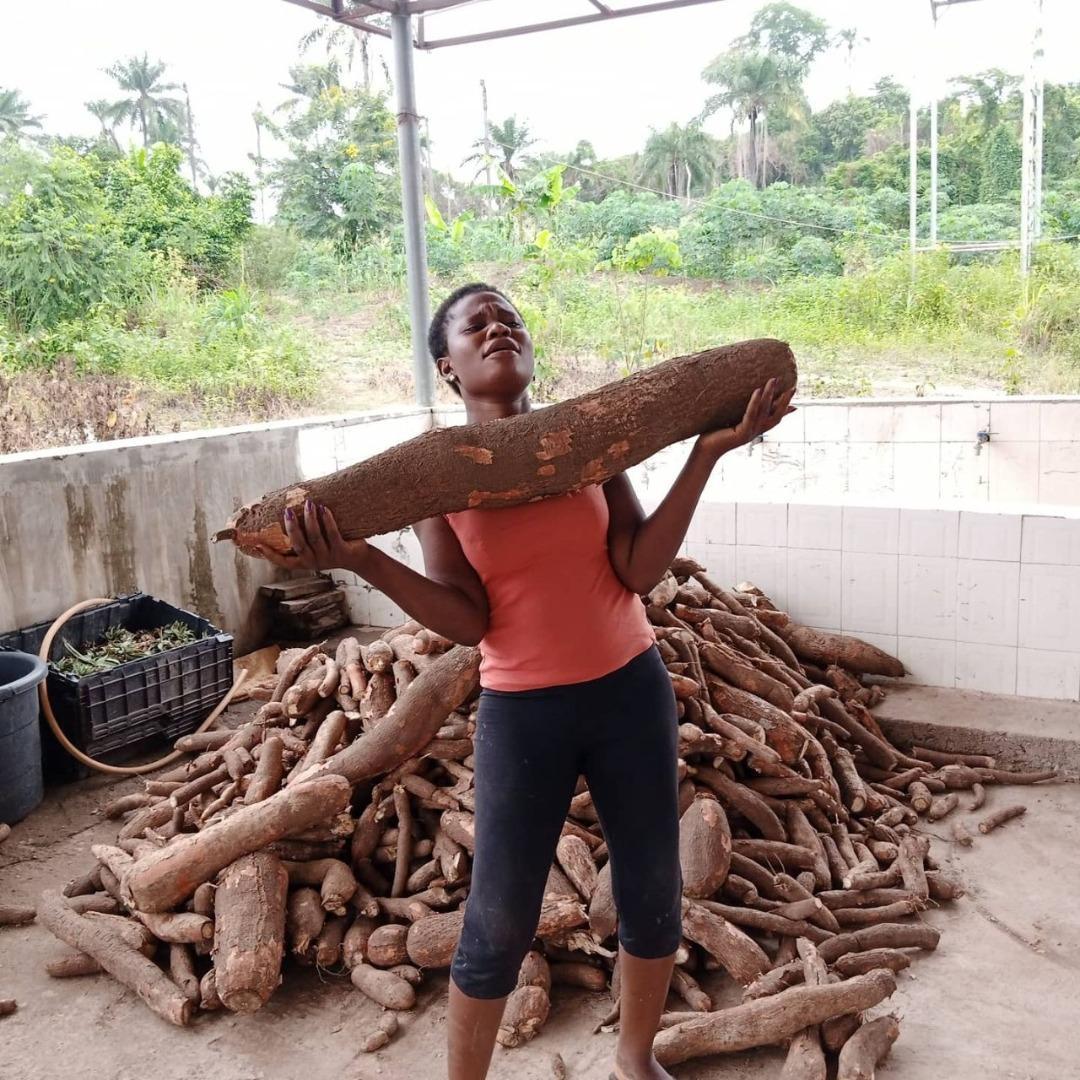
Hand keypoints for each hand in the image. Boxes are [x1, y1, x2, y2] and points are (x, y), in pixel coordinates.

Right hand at [238, 500, 368, 573]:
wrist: (359, 559)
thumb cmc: (333, 547)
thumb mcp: (315, 545)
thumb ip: (302, 536)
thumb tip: (287, 512)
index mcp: (305, 563)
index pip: (283, 562)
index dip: (270, 555)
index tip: (258, 543)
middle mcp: (315, 562)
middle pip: (299, 545)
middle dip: (292, 528)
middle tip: (287, 511)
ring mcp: (328, 558)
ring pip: (315, 538)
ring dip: (310, 519)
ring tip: (308, 503)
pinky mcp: (342, 552)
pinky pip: (333, 534)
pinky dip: (327, 520)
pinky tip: (324, 508)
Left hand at [695, 378, 795, 460]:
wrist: (705, 451)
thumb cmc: (714, 434)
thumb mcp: (731, 420)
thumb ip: (739, 412)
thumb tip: (741, 400)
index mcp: (755, 429)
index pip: (775, 418)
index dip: (785, 408)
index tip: (794, 397)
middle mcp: (755, 432)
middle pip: (776, 415)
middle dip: (784, 400)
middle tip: (793, 387)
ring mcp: (750, 433)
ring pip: (764, 411)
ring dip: (770, 395)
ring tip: (774, 380)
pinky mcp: (742, 433)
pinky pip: (750, 415)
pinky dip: (755, 402)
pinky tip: (758, 390)